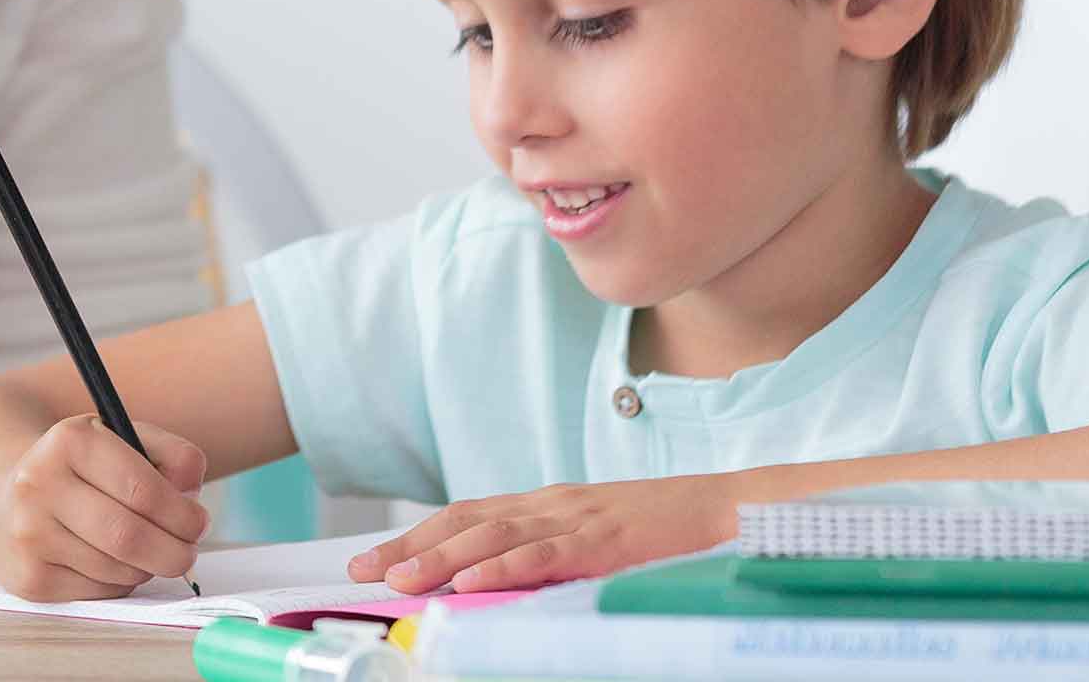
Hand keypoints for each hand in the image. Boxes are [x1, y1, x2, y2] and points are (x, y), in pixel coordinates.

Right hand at [0, 416, 208, 601]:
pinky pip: (99, 592)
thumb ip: (170, 456)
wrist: (2, 502)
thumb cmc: (79, 473)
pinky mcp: (28, 578)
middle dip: (175, 551)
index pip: (141, 488)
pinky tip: (107, 561)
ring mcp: (29, 535)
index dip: (183, 513)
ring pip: (118, 569)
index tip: (198, 522)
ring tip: (143, 549)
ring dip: (147, 566)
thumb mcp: (121, 443)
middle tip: (188, 550)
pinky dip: (119, 582)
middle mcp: (39, 484)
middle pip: (129, 536)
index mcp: (68, 440)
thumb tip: (190, 490)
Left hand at [346, 473, 743, 593]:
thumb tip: (494, 584)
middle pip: (466, 522)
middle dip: (409, 546)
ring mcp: (578, 520)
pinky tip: (472, 581)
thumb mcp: (595, 539)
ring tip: (401, 577)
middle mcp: (551, 505)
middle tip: (362, 569)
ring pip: (495, 536)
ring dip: (442, 558)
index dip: (416, 535)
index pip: (466, 515)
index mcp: (547, 504)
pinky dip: (504, 566)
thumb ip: (548, 554)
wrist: (726, 508)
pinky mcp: (606, 540)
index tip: (373, 559)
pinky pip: (546, 554)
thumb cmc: (662, 530)